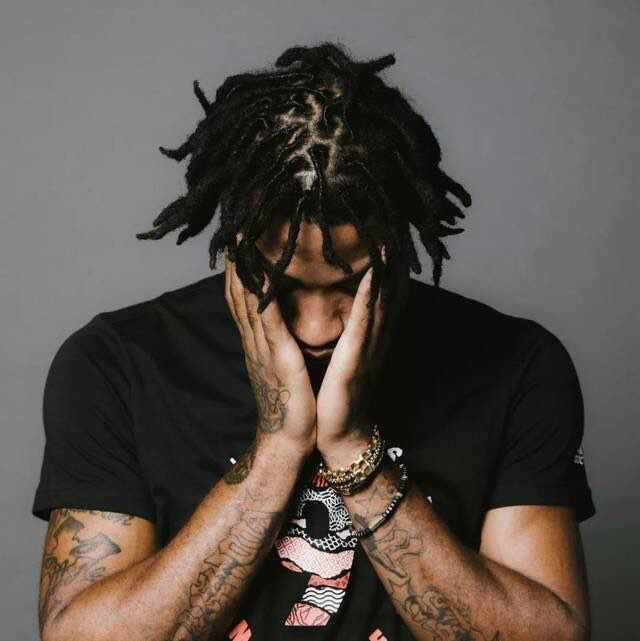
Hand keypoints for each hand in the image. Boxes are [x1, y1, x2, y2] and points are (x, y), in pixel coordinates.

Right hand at [224, 253, 315, 455]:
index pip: (241, 297)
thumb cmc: (290, 404)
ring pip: (248, 299)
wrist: (288, 439)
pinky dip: (264, 292)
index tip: (240, 239)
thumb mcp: (279, 368)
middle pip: (238, 291)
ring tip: (244, 235)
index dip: (238, 267)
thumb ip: (276, 343)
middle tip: (235, 225)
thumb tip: (279, 325)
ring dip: (245, 266)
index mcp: (256, 342)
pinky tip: (265, 270)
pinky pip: (269, 318)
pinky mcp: (278, 356)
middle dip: (237, 258)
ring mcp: (262, 347)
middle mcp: (253, 340)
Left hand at [316, 247, 401, 455]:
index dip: (390, 261)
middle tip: (396, 222)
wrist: (341, 431)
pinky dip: (371, 292)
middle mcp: (377, 335)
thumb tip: (347, 306)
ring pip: (381, 297)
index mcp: (372, 334)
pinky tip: (374, 270)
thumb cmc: (338, 392)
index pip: (385, 290)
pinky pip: (365, 318)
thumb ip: (352, 330)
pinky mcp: (357, 355)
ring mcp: (370, 344)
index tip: (388, 229)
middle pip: (391, 289)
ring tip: (390, 233)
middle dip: (394, 257)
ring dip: (388, 266)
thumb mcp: (348, 355)